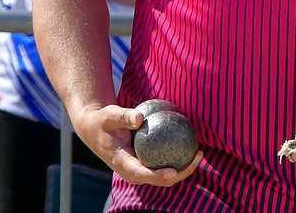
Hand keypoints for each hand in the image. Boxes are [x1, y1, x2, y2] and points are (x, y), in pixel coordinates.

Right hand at [72, 103, 201, 186]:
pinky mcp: (144, 165)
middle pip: (159, 180)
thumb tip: (140, 117)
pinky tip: (191, 146)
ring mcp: (139, 170)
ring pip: (164, 177)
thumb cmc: (103, 121)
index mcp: (122, 163)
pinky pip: (162, 165)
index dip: (158, 175)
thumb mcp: (110, 115)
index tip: (173, 171)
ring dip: (183, 169)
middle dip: (181, 173)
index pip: (142, 174)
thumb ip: (124, 116)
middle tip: (198, 156)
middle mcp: (132, 171)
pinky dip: (177, 159)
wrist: (96, 130)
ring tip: (200, 153)